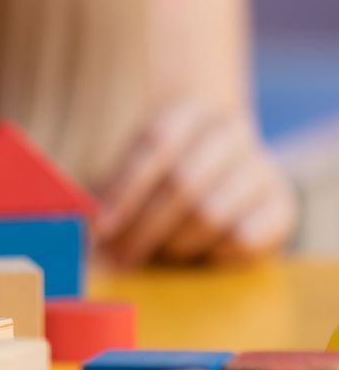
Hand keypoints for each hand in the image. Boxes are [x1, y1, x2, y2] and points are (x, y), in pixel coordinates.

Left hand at [96, 103, 295, 265]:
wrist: (222, 168)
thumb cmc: (161, 172)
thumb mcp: (133, 168)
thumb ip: (109, 192)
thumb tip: (86, 230)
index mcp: (187, 111)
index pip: (155, 143)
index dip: (124, 187)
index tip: (101, 227)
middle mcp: (229, 132)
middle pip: (182, 183)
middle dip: (143, 228)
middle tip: (119, 258)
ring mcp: (260, 167)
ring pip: (212, 213)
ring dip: (176, 242)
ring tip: (160, 252)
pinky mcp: (282, 204)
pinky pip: (246, 238)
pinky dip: (216, 252)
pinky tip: (202, 251)